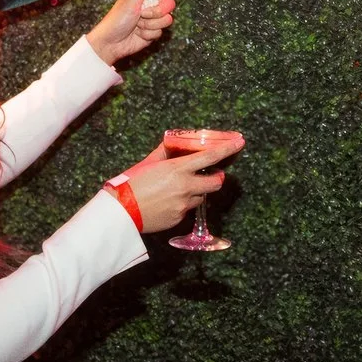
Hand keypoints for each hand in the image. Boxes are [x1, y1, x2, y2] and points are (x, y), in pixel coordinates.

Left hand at [86, 0, 174, 65]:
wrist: (111, 43)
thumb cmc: (117, 20)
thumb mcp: (131, 1)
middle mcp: (150, 6)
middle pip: (169, 4)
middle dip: (156, 11)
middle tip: (142, 14)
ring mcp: (152, 20)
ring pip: (167, 19)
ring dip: (150, 24)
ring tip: (137, 25)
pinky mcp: (153, 33)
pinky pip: (160, 32)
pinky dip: (148, 34)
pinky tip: (138, 34)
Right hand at [117, 133, 237, 232]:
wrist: (122, 210)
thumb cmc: (132, 183)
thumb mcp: (149, 163)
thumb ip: (164, 153)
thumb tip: (174, 143)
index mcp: (178, 169)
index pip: (210, 157)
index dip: (228, 149)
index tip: (239, 143)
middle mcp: (185, 186)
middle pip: (216, 183)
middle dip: (217, 178)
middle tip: (210, 176)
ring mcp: (184, 204)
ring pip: (200, 197)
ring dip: (195, 192)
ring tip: (176, 191)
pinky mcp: (179, 218)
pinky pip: (187, 209)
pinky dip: (182, 205)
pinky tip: (167, 203)